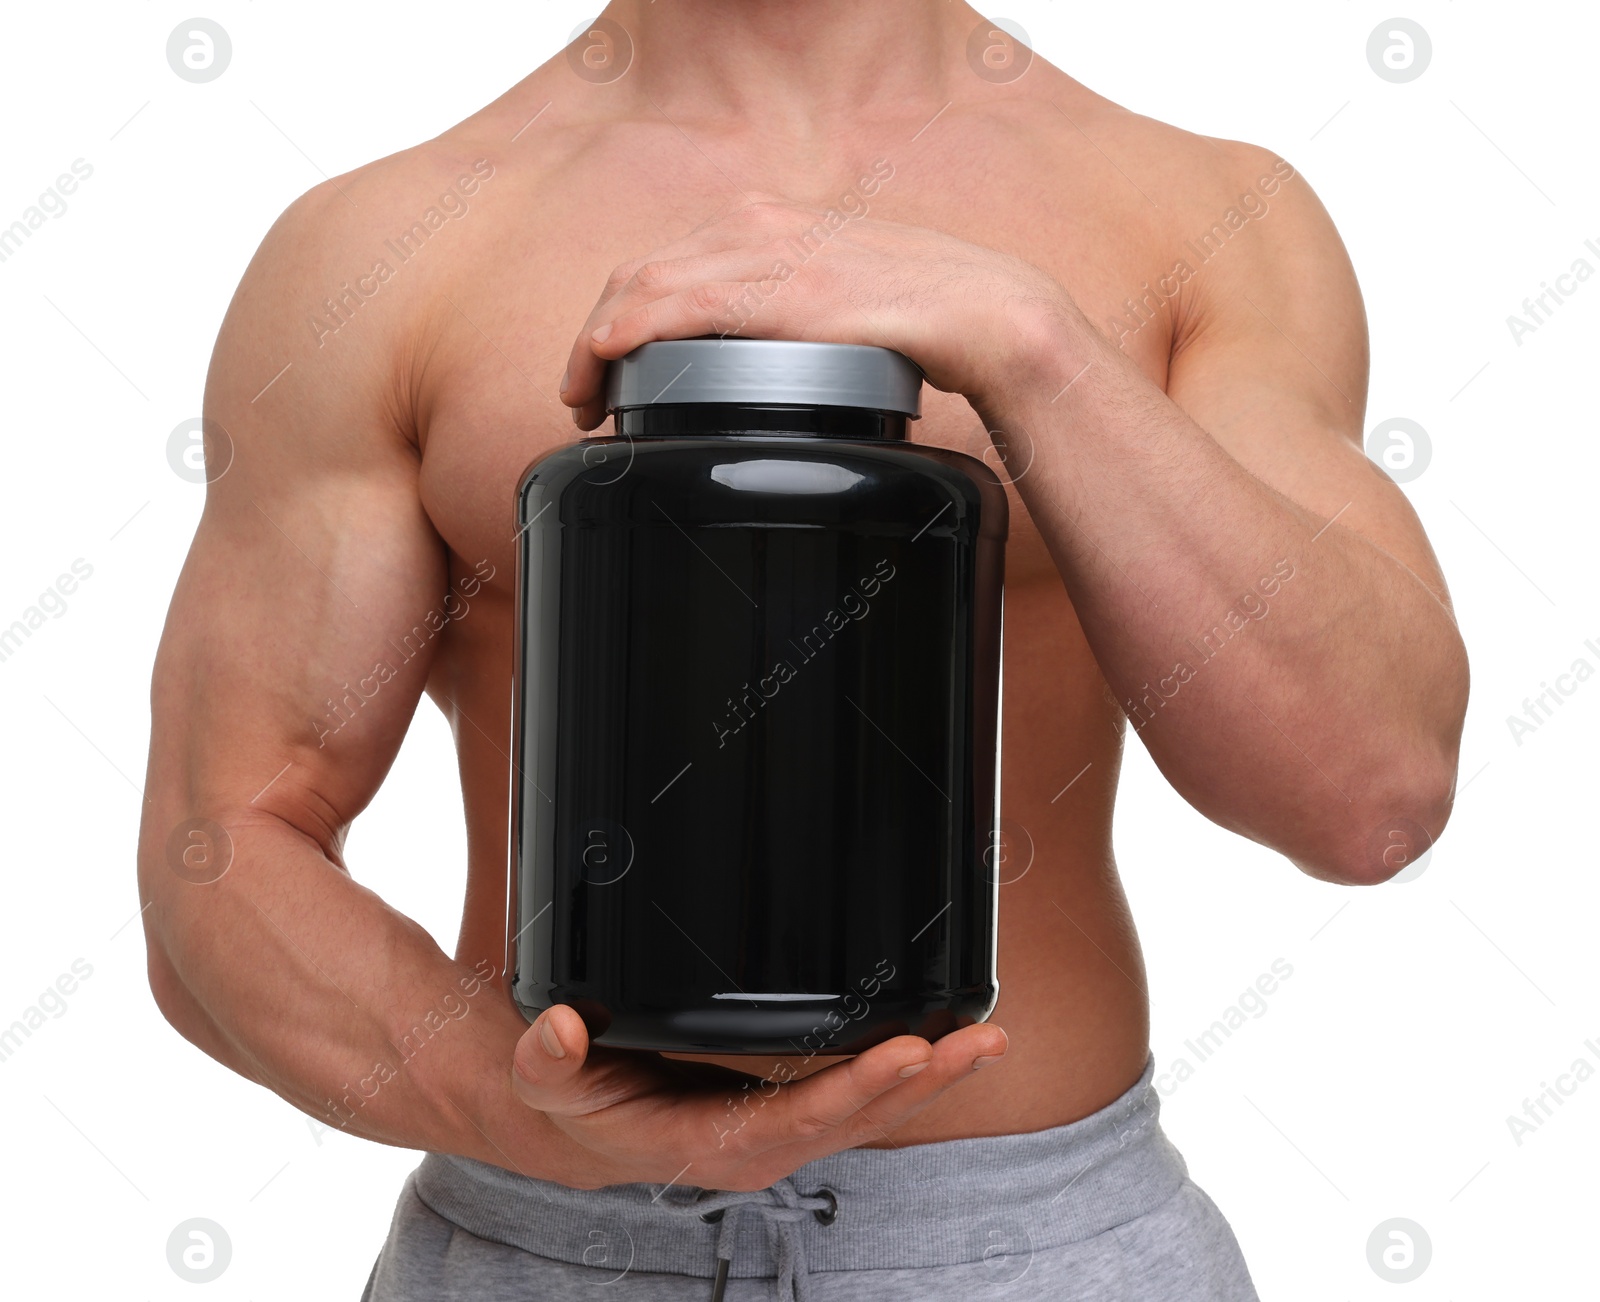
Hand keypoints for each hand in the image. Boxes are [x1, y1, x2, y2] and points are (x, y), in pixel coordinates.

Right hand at [510, 1004, 1007, 1190]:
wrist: (575, 1124)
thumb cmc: (572, 1100)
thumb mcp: (547, 1078)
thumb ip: (548, 1059)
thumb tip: (560, 1029)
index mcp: (710, 1148)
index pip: (799, 1122)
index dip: (857, 1089)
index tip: (908, 1052)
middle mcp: (758, 1148)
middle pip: (857, 1119)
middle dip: (923, 1082)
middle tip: (981, 1041)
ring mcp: (780, 1132)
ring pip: (870, 1111)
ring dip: (932, 1078)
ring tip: (988, 1040)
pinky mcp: (789, 1110)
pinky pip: (859, 1097)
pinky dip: (907, 1072)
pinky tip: (944, 1043)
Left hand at [558, 199, 1074, 429]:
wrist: (979, 311)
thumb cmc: (921, 313)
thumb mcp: (839, 296)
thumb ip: (791, 310)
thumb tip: (764, 356)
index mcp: (767, 219)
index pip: (666, 260)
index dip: (620, 310)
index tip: (605, 363)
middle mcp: (755, 221)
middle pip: (639, 271)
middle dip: (595, 334)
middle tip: (581, 391)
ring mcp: (762, 250)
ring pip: (642, 286)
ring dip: (597, 343)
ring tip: (584, 395)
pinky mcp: (773, 289)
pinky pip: (673, 305)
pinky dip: (625, 331)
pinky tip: (601, 357)